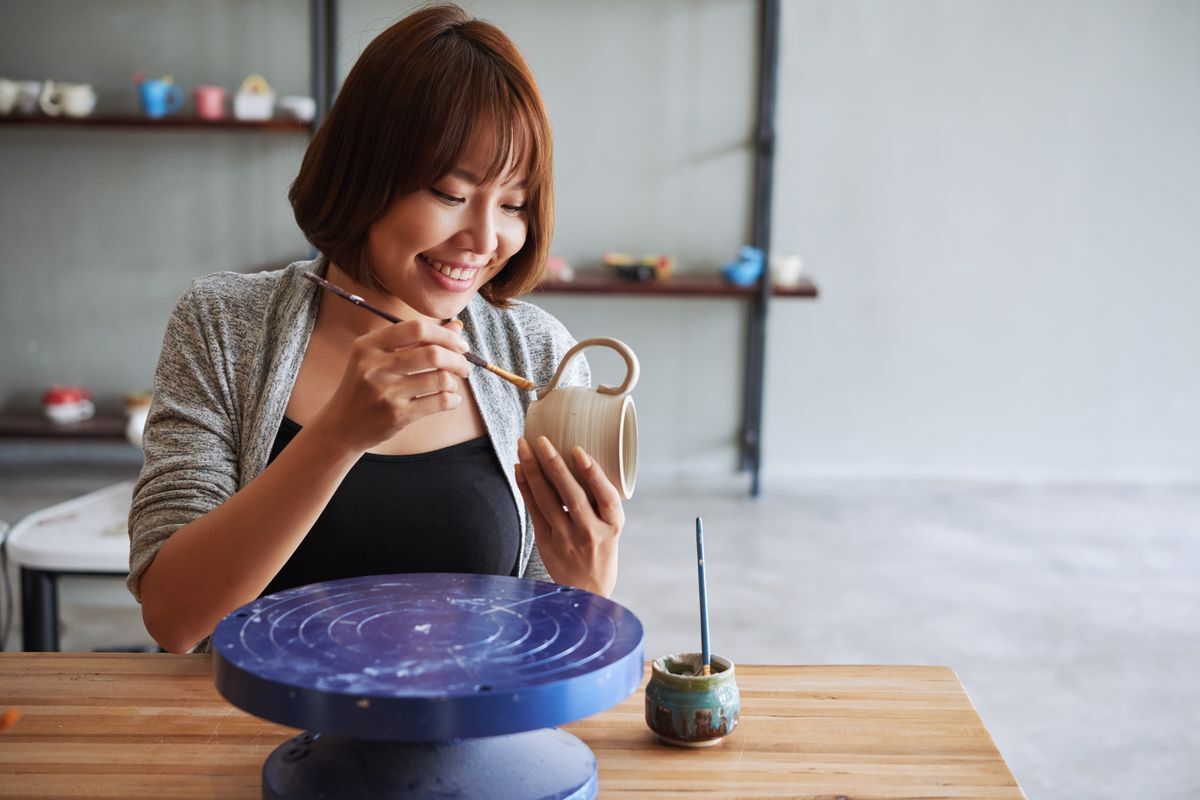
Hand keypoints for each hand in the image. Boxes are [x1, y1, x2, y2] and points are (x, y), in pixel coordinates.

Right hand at [310, 318, 470, 454]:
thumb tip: (457, 327)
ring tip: (451, 385)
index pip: (417, 328)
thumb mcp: (380, 358)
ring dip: (455, 381)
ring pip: (440, 379)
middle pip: (433, 353)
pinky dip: (453, 400)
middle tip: (464, 367)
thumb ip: (418, 341)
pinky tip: (449, 400)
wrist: (342, 425)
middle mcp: (374, 366)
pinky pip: (440, 402)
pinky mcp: (396, 415)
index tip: (460, 344)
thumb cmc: (366, 386)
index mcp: (369, 345)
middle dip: (458, 359)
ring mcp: (385, 392)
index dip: (445, 334)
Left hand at [514, 436, 623, 595]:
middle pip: (571, 496)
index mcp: (613, 526)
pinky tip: (519, 470)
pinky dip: (526, 489)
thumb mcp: (612, 528)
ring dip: (533, 472)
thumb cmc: (601, 550)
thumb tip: (581, 458)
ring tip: (522, 447)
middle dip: (554, 465)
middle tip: (541, 440)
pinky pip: (534, 511)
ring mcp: (566, 540)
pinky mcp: (547, 544)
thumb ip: (602, 501)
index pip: (606, 497)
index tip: (578, 451)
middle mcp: (590, 533)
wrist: (586, 591)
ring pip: (547, 501)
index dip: (593, 473)